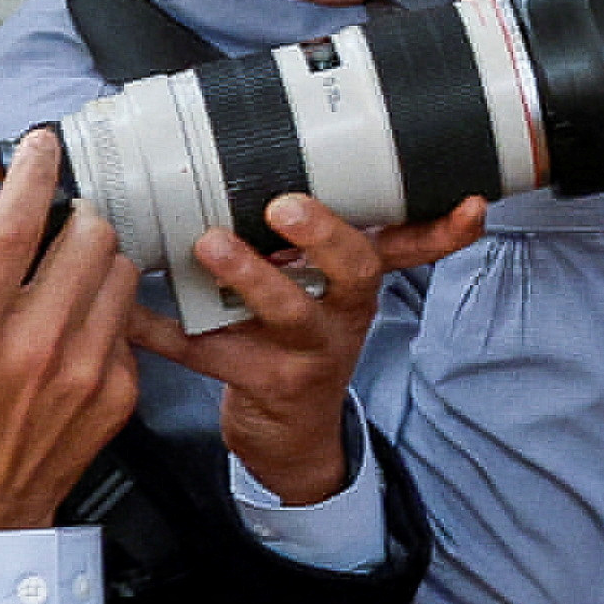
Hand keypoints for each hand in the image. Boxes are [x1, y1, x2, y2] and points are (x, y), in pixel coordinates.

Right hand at [0, 137, 138, 534]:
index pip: (14, 231)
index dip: (29, 175)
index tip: (38, 144)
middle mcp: (36, 350)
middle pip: (87, 240)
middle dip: (70, 214)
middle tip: (49, 218)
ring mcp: (85, 372)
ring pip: (120, 273)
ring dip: (96, 254)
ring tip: (64, 261)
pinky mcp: (118, 393)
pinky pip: (130, 322)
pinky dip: (107, 307)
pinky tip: (73, 316)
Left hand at [131, 194, 483, 505]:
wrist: (291, 436)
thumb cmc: (294, 343)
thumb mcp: (318, 297)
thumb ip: (305, 248)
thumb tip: (256, 167)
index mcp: (354, 285)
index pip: (408, 248)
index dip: (443, 229)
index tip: (469, 205)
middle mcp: (341, 315)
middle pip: (353, 271)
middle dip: (325, 235)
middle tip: (286, 206)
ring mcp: (306, 352)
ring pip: (288, 312)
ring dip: (250, 276)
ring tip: (210, 245)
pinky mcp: (264, 384)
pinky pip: (210, 354)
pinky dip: (165, 332)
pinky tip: (134, 315)